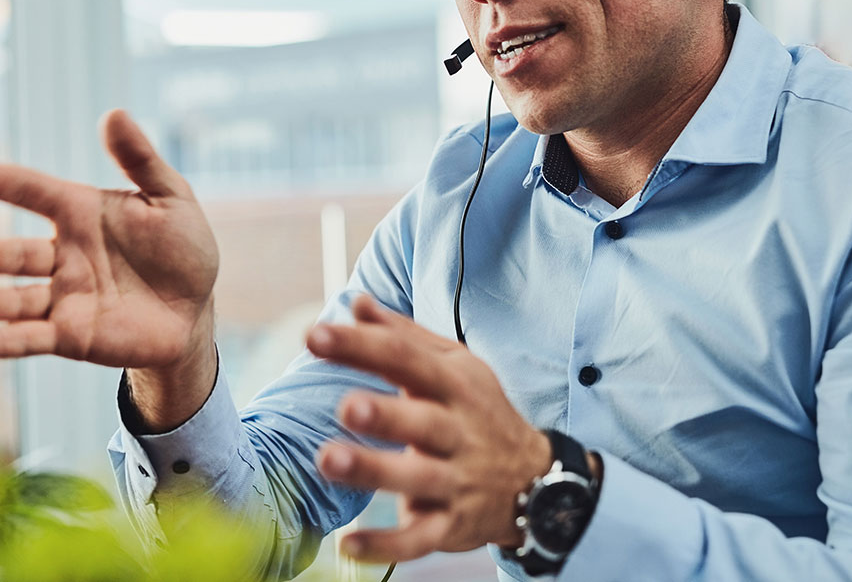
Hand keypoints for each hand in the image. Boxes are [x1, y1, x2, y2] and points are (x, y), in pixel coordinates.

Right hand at [0, 110, 217, 372]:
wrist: (196, 311)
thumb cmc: (184, 249)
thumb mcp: (171, 197)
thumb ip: (140, 160)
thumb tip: (115, 114)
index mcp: (82, 214)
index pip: (33, 193)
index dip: (0, 183)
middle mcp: (64, 255)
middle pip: (15, 254)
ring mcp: (65, 297)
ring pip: (16, 298)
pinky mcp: (72, 336)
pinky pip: (31, 337)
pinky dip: (1, 341)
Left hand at [305, 295, 552, 563]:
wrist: (537, 480)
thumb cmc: (478, 412)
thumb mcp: (454, 367)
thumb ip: (402, 336)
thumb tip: (355, 304)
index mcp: (455, 385)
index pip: (406, 359)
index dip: (361, 346)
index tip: (314, 335)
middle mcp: (459, 431)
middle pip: (422, 421)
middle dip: (385, 414)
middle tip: (345, 406)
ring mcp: (458, 481)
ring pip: (417, 478)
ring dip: (373, 471)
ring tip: (327, 461)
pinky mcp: (452, 526)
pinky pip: (419, 539)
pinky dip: (386, 548)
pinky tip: (348, 548)